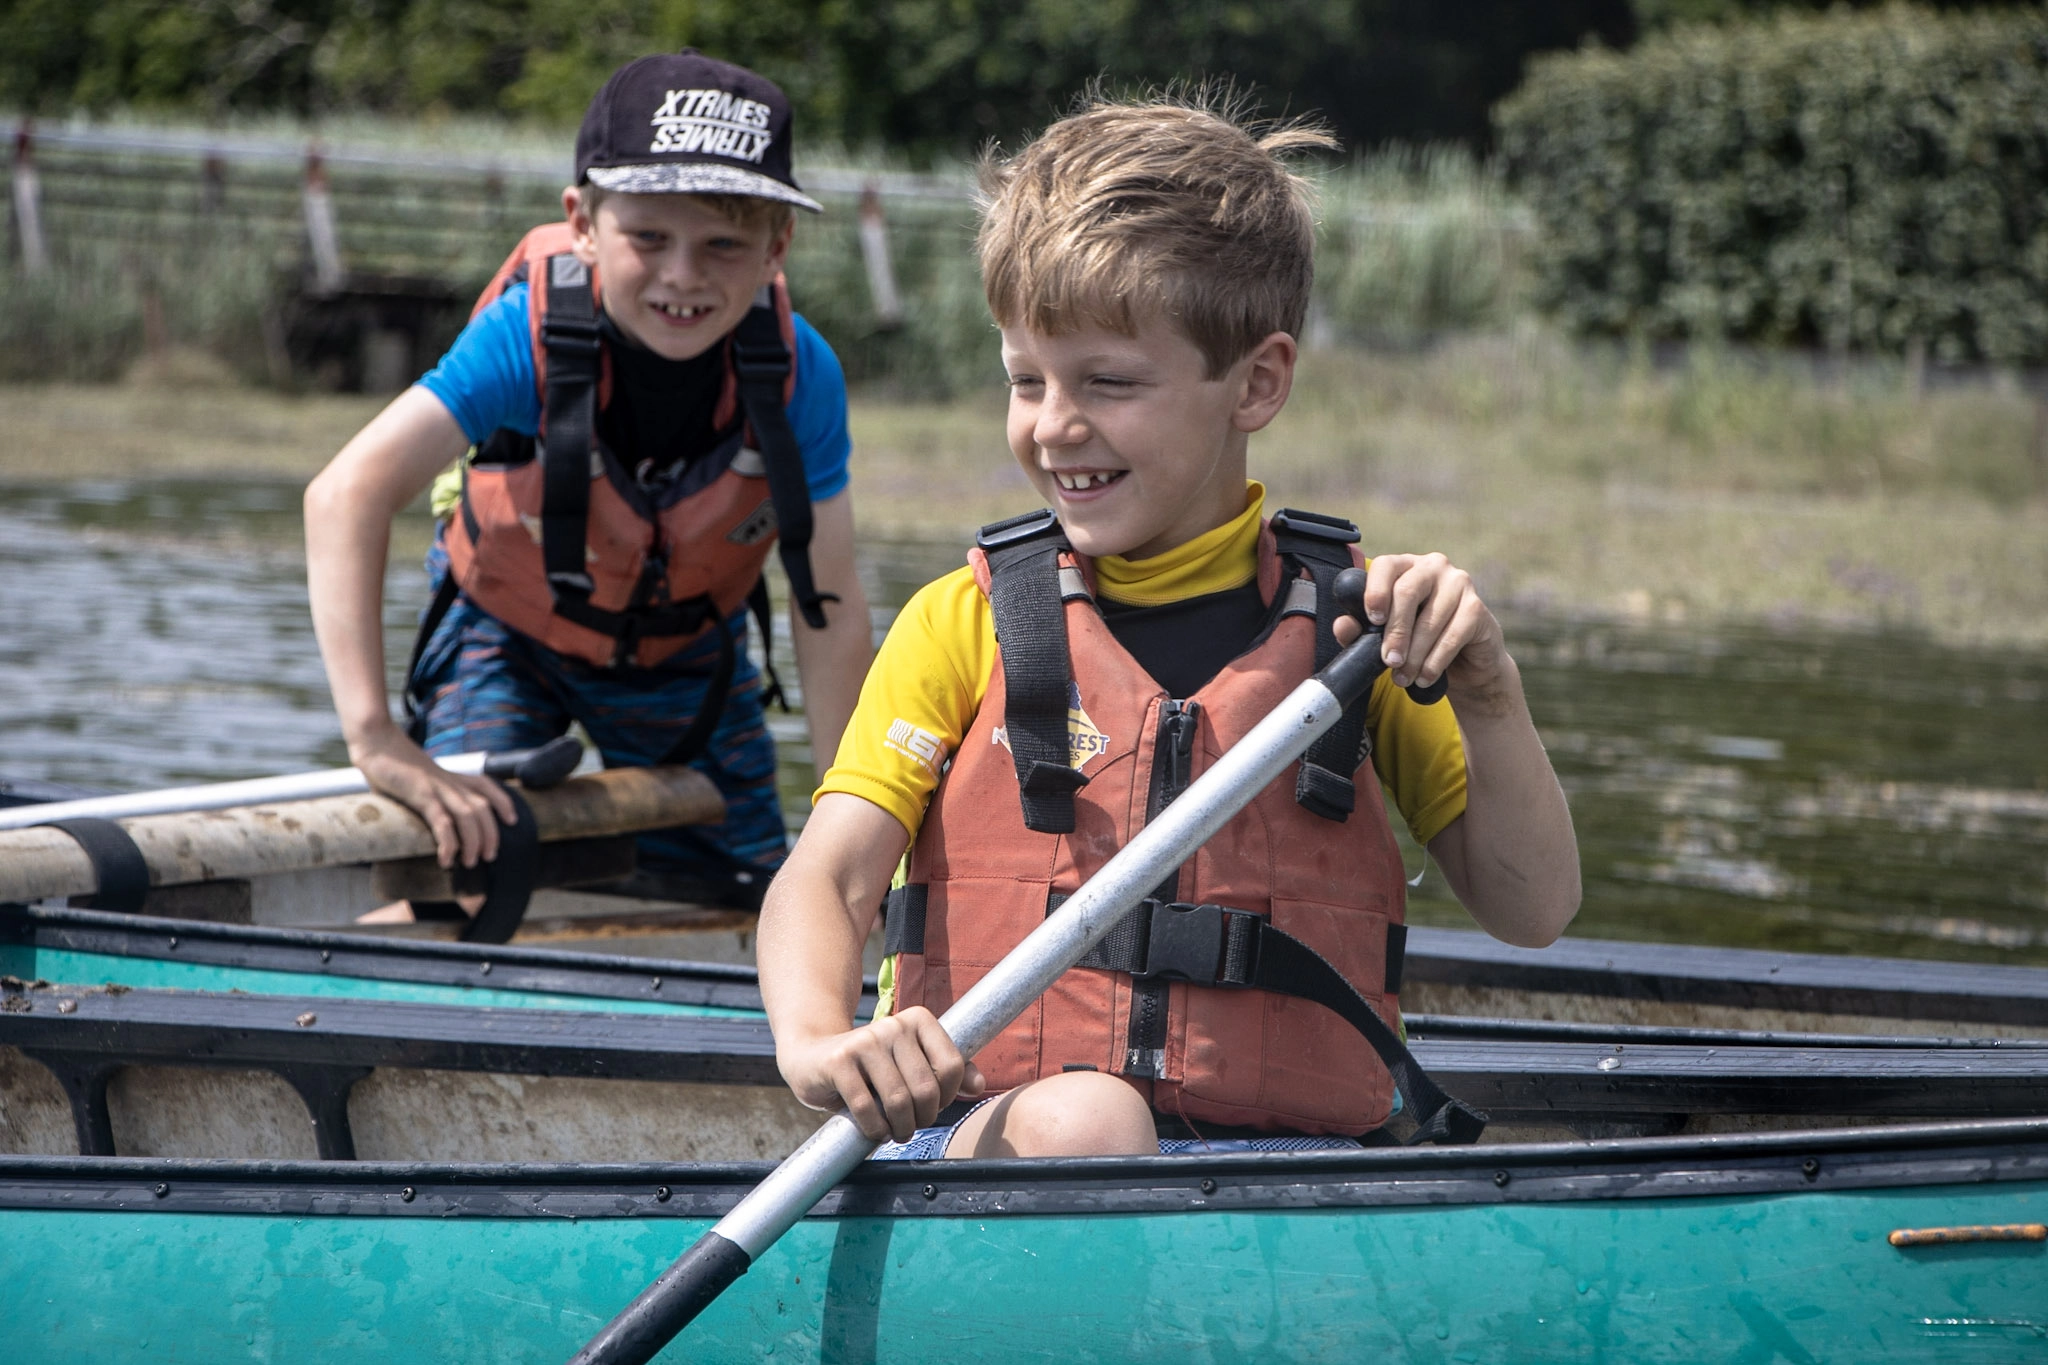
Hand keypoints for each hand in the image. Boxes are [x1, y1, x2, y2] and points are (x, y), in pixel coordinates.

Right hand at [348, 721, 518, 868]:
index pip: (487, 785)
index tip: (513, 820)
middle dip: (491, 834)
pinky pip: (442, 821)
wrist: (376, 741)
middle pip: (483, 807)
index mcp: (451, 776)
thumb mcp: (418, 779)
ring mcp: (438, 787)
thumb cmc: (393, 765)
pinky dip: (448, 842)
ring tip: (471, 862)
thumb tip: (419, 820)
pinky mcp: (422, 794)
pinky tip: (446, 859)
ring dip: (474, 841)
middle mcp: (450, 781)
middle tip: (489, 857)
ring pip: (468, 815)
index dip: (504, 802)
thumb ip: (425, 795)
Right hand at [777, 1006, 986, 1142]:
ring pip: (898, 1100)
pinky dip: (874, 1129)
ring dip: (900, 1128)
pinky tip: (874, 1131)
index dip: (947, 1097)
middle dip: (923, 1118)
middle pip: (927, 1088)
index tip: (931, 1106)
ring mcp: (864, 1040)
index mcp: (917, 1019)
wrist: (812, 1056)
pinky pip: (866, 1108)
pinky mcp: (838, 1061)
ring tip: (895, 1132)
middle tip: (912, 1126)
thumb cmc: (870, 1067)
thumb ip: (948, 1070)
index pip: (952, 1065)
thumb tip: (980, 1084)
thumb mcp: (910, 1063)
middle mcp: (893, 1024)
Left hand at [1334, 553, 1515, 713]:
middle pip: (1407, 591)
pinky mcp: (1477, 607)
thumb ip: (1360, 630)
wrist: (1464, 662)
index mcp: (1405, 566)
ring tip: (1403, 677)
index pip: (1385, 565)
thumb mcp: (1385, 636)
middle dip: (1395, 632)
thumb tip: (1342, 626)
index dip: (1375, 592)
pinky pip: (1452, 635)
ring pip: (1429, 620)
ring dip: (1414, 655)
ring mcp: (1459, 583)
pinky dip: (1435, 662)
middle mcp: (1433, 566)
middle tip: (1389, 661)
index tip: (1372, 621)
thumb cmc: (1417, 641)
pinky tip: (1425, 677)